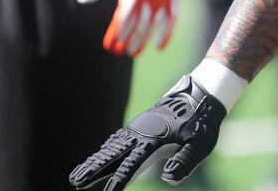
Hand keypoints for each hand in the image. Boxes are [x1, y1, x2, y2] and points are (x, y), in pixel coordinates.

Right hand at [69, 75, 225, 189]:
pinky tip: (99, 156)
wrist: (200, 94)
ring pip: (113, 147)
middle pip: (113, 154)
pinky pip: (119, 140)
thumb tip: (168, 178)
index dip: (119, 181)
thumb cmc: (202, 122)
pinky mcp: (141, 126)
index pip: (132, 165)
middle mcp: (142, 134)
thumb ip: (185, 160)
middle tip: (75, 181)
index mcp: (154, 141)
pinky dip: (107, 149)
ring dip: (96, 160)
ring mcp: (139, 129)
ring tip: (78, 175)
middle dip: (94, 168)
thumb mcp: (200, 144)